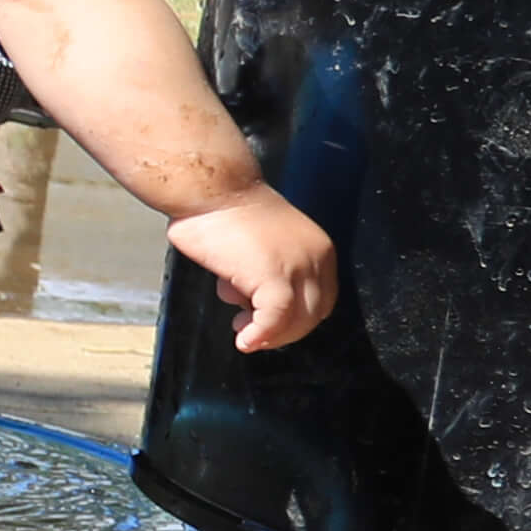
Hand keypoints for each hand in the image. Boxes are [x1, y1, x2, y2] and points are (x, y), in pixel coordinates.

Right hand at [174, 184, 338, 351]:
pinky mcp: (274, 277)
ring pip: (297, 321)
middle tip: (255, 333)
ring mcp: (297, 267)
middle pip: (314, 314)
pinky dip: (259, 335)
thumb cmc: (223, 211)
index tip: (271, 324)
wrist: (210, 191)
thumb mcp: (264, 242)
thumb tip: (255, 300)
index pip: (321, 298)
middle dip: (283, 332)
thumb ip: (271, 268)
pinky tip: (243, 339)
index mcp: (317, 248)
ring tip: (243, 330)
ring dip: (270, 335)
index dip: (296, 318)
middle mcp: (315, 257)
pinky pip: (274, 319)